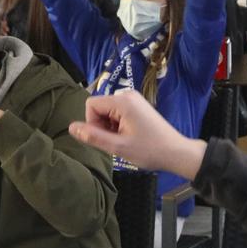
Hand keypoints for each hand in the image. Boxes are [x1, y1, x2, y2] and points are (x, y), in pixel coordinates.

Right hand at [70, 89, 205, 181]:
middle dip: (102, 125)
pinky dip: (118, 125)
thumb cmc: (149, 150)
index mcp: (122, 101)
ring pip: (108, 111)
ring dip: (110, 127)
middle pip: (99, 107)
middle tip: (117, 141)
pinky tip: (130, 136)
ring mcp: (134, 100)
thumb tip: (71, 127)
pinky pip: (118, 112)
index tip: (106, 137)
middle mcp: (128, 95)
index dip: (92, 123)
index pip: (91, 104)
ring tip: (125, 140)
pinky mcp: (138, 106)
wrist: (176, 152)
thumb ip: (93, 136)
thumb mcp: (118, 147)